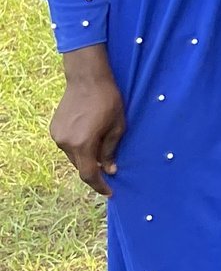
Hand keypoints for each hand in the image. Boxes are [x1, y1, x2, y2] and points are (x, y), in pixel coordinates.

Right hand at [53, 46, 124, 196]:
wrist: (87, 79)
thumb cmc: (108, 100)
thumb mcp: (117, 126)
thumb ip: (111, 150)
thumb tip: (109, 170)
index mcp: (83, 143)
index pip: (88, 174)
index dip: (99, 185)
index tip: (110, 191)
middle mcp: (65, 142)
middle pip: (80, 165)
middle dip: (94, 169)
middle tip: (110, 168)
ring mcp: (57, 135)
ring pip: (73, 156)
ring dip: (86, 156)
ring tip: (101, 148)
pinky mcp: (54, 128)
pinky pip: (67, 145)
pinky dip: (79, 147)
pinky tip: (90, 137)